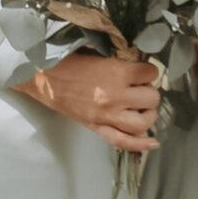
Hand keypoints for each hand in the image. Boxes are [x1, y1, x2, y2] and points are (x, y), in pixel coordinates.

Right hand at [29, 53, 160, 158]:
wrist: (45, 78)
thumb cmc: (72, 61)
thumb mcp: (101, 53)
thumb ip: (122, 62)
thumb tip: (141, 67)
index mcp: (117, 72)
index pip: (150, 73)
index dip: (149, 71)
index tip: (143, 71)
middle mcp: (115, 96)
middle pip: (151, 98)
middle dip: (150, 92)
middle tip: (141, 89)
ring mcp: (107, 115)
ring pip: (143, 122)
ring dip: (148, 115)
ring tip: (143, 109)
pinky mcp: (97, 128)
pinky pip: (123, 141)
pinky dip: (140, 144)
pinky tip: (152, 143)